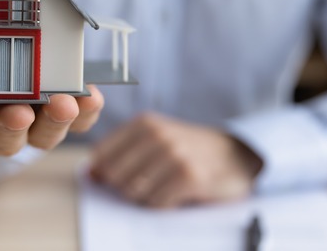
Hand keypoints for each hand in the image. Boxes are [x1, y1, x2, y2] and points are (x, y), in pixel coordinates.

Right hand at [0, 14, 104, 155]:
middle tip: (14, 112)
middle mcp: (1, 113)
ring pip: (44, 131)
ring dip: (53, 121)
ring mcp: (38, 113)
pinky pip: (81, 116)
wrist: (17, 44)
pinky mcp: (70, 105)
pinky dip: (87, 109)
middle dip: (7, 127)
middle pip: (2, 134)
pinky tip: (90, 94)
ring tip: (62, 102)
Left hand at [90, 112, 262, 207]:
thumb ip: (122, 153)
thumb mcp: (156, 141)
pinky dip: (164, 204)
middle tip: (150, 183)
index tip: (124, 176)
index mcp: (144, 123)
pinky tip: (178, 194)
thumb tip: (91, 175)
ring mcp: (173, 154)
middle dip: (127, 187)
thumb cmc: (190, 151)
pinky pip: (156, 203)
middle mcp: (157, 134)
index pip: (101, 155)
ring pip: (134, 192)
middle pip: (115, 176)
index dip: (107, 173)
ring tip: (165, 186)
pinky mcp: (188, 176)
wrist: (236, 156)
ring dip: (147, 197)